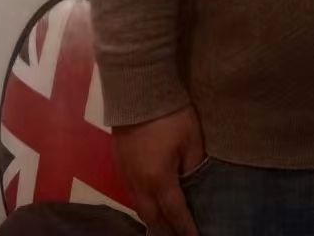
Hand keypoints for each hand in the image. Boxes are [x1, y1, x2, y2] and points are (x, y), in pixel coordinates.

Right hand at [111, 106, 206, 235]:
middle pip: (152, 216)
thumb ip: (194, 166)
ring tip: (166, 224)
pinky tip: (151, 201)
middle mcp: (139, 183)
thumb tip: (193, 182)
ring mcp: (126, 174)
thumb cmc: (171, 115)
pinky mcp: (119, 164)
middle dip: (166, 229)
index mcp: (160, 179)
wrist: (138, 91)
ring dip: (153, 218)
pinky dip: (143, 203)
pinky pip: (132, 193)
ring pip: (139, 206)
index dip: (186, 228)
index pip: (175, 212)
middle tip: (179, 235)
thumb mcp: (192, 140)